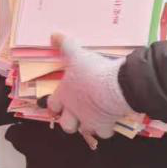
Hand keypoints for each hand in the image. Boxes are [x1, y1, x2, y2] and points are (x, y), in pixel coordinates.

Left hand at [45, 34, 130, 148]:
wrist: (113, 86)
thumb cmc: (92, 70)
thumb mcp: (77, 54)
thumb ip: (65, 45)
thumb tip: (54, 35)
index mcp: (65, 94)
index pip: (52, 105)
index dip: (54, 106)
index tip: (58, 105)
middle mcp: (73, 111)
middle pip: (66, 125)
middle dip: (70, 122)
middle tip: (77, 116)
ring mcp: (88, 120)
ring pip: (84, 131)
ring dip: (89, 126)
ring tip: (95, 120)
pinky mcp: (104, 125)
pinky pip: (104, 133)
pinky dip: (107, 129)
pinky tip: (111, 122)